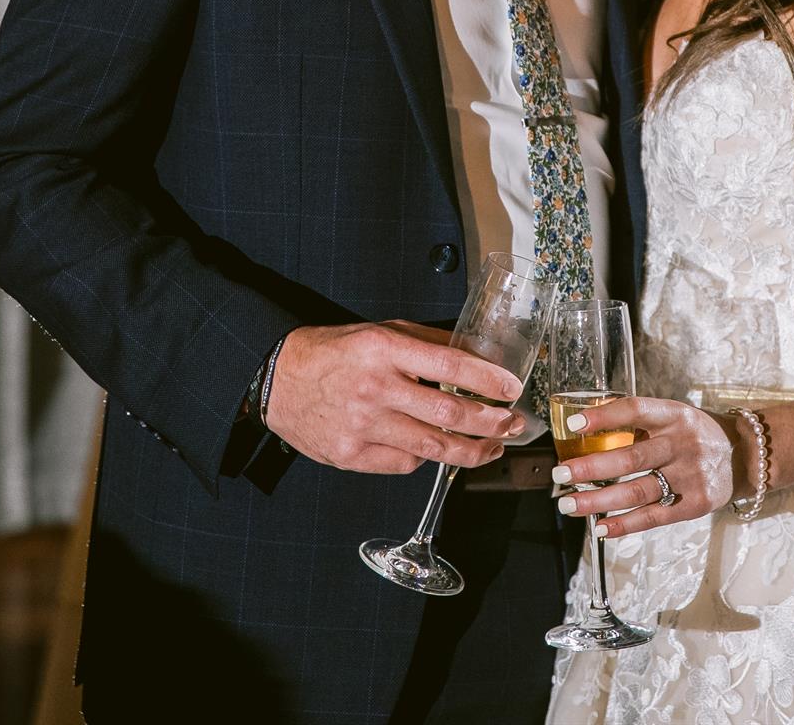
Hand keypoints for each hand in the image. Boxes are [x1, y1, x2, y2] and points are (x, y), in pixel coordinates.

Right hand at [265, 321, 525, 473]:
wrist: (279, 379)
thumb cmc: (335, 351)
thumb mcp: (381, 331)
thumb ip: (427, 343)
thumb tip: (475, 355)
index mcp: (385, 349)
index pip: (450, 365)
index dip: (488, 379)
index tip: (513, 388)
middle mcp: (376, 388)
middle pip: (449, 412)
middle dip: (491, 422)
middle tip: (514, 424)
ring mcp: (363, 426)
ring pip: (433, 447)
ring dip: (472, 451)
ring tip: (494, 446)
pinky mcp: (352, 456)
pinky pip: (405, 463)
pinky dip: (428, 457)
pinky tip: (441, 450)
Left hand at [550, 396, 736, 538]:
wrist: (744, 457)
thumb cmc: (695, 434)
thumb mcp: (674, 416)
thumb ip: (639, 422)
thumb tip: (588, 426)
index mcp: (674, 415)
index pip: (636, 410)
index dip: (605, 416)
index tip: (575, 424)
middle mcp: (683, 443)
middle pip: (631, 457)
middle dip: (591, 467)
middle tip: (560, 474)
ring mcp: (691, 476)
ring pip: (637, 491)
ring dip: (599, 500)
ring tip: (570, 504)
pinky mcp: (696, 504)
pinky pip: (654, 517)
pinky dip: (624, 524)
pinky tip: (600, 527)